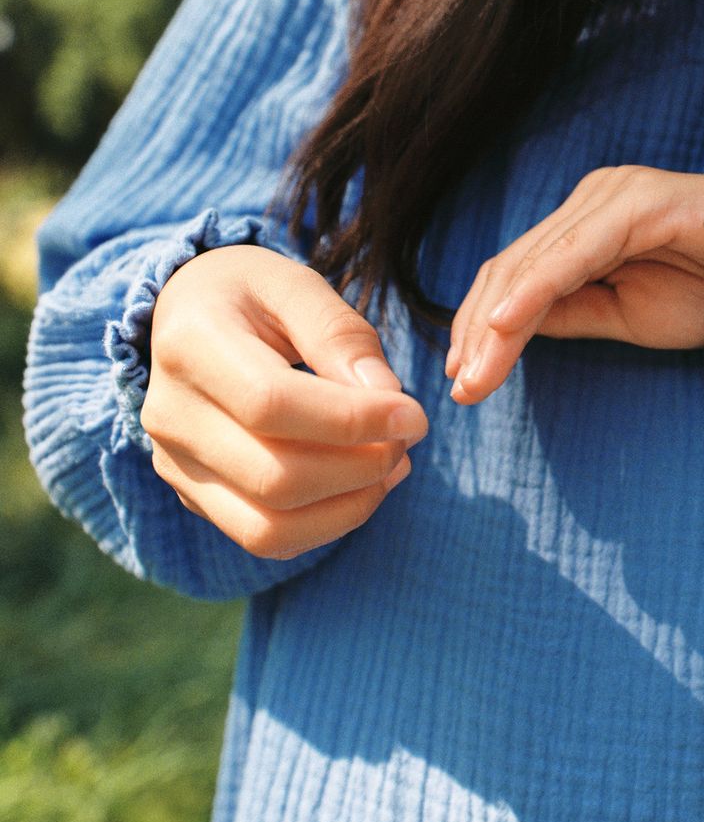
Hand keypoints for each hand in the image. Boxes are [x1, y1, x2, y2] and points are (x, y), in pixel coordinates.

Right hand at [143, 244, 428, 558]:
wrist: (186, 313)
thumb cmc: (249, 292)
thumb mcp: (296, 286)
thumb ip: (341, 337)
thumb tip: (389, 401)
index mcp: (191, 346)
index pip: (272, 405)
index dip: (353, 420)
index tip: (415, 414)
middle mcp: (171, 416)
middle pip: (273, 478)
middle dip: (360, 468)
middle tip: (408, 438)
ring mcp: (175, 464)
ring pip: (267, 528)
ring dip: (348, 507)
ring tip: (394, 465)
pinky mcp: (193, 494)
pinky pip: (264, 535)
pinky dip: (325, 522)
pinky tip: (362, 485)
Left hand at [444, 165, 703, 402]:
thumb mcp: (627, 314)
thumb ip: (570, 313)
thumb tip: (509, 329)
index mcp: (585, 221)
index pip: (515, 273)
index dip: (480, 326)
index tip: (462, 380)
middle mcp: (591, 198)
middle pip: (512, 266)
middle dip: (478, 331)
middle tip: (462, 389)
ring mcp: (611, 195)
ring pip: (531, 262)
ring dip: (496, 324)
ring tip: (477, 375)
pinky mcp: (635, 203)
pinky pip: (571, 254)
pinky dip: (533, 292)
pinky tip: (506, 327)